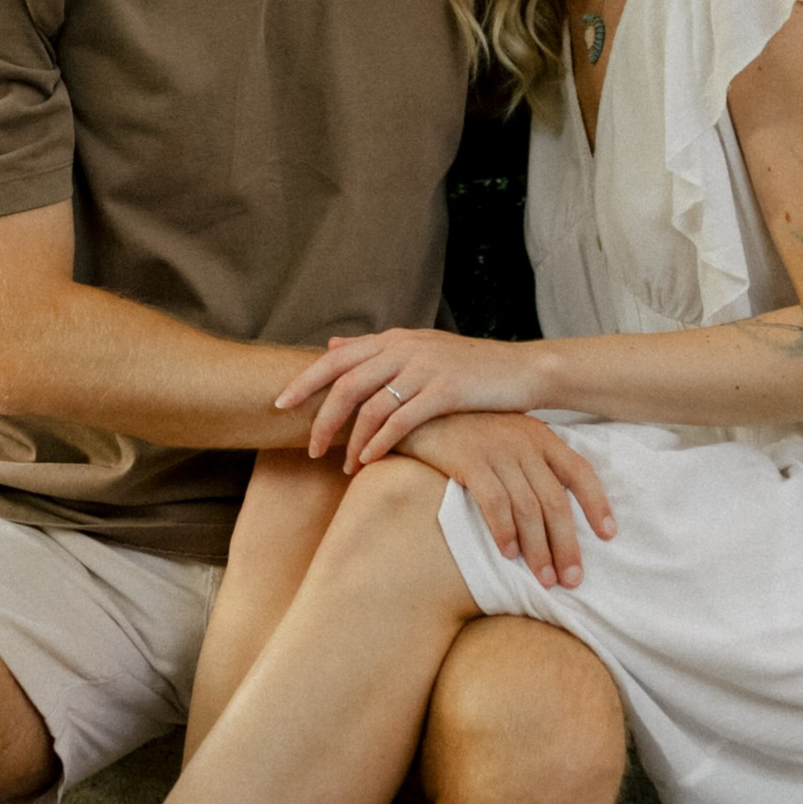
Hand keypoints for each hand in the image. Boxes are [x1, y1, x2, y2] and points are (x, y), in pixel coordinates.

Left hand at [277, 324, 544, 459]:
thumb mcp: (419, 349)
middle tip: (310, 449)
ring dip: (351, 439)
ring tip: (341, 465)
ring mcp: (425, 367)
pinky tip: (368, 461)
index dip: (305, 380)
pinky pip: (402, 419)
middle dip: (322, 418)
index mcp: (395, 338)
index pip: (337, 357)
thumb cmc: (469, 368)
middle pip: (346, 383)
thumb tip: (332, 345)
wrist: (523, 370)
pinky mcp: (446, 390)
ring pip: (371, 404)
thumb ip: (376, 351)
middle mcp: (405, 347)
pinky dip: (379, 442)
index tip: (279, 404)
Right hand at [390, 410, 614, 590]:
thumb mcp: (510, 436)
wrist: (422, 410)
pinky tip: (508, 554)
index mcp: (541, 436)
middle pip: (555, 501)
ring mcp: (497, 450)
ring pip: (528, 508)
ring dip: (538, 548)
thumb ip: (532, 465)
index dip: (597, 504)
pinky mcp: (469, 460)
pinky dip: (504, 531)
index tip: (609, 535)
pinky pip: (495, 502)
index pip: (580, 472)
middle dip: (567, 544)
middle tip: (572, 579)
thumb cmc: (469, 431)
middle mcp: (524, 442)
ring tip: (544, 579)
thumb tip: (556, 511)